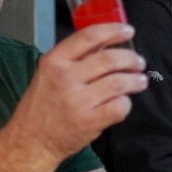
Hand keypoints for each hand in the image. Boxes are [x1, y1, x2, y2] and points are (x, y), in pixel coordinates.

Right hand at [12, 24, 146, 163]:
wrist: (32, 140)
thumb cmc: (42, 105)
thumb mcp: (49, 73)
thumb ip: (75, 58)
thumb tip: (107, 42)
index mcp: (54, 61)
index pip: (89, 37)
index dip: (113, 31)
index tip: (127, 31)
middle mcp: (65, 78)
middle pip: (109, 59)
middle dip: (131, 59)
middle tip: (138, 62)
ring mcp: (78, 101)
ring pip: (119, 82)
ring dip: (135, 80)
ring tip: (140, 80)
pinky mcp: (89, 121)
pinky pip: (119, 106)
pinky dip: (126, 103)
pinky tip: (124, 102)